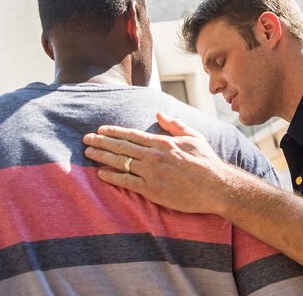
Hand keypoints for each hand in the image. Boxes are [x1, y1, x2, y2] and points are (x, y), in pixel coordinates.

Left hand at [83, 112, 233, 213]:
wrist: (216, 187)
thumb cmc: (206, 161)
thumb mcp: (193, 136)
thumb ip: (174, 124)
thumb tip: (158, 113)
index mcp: (162, 142)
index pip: (132, 135)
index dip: (114, 132)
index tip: (100, 130)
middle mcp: (154, 156)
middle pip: (121, 147)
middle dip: (101, 142)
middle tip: (85, 139)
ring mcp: (151, 173)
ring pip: (121, 162)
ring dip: (102, 157)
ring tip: (88, 153)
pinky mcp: (152, 190)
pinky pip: (127, 182)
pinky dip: (112, 177)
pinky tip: (101, 173)